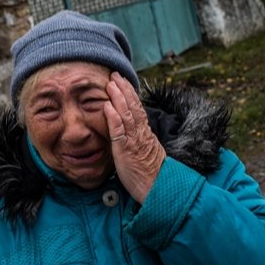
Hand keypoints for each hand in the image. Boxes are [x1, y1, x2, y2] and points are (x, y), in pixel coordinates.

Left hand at [103, 72, 166, 203]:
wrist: (158, 189)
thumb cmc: (150, 175)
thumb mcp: (145, 153)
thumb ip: (138, 141)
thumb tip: (130, 135)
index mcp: (145, 134)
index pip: (137, 109)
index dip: (130, 94)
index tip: (122, 82)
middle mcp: (141, 134)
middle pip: (133, 106)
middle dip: (123, 89)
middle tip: (114, 75)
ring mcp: (134, 141)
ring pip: (127, 114)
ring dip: (118, 98)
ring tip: (110, 84)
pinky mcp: (126, 151)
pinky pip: (120, 132)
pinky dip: (113, 118)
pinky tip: (107, 107)